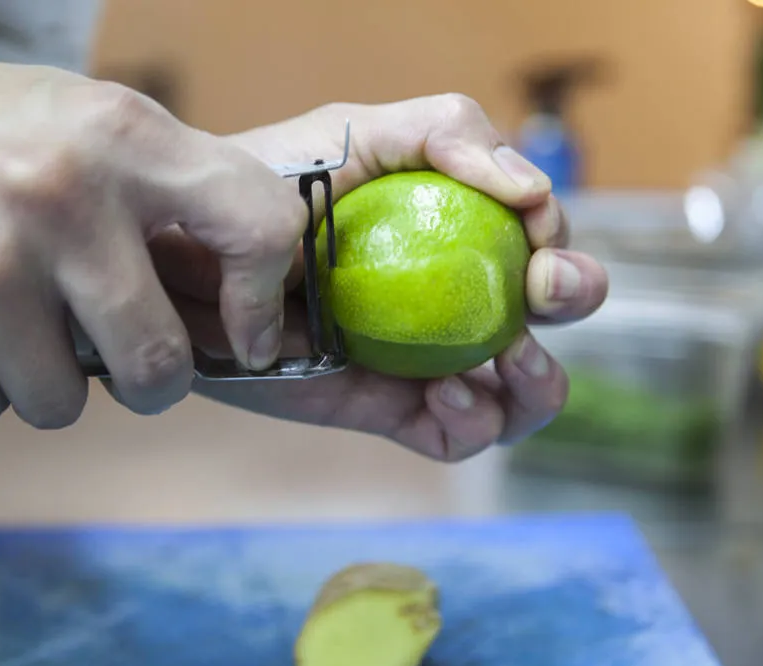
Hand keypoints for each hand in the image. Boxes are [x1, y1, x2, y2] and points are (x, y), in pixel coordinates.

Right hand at [0, 41, 309, 426]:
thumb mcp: (95, 126)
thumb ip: (180, 195)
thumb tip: (251, 311)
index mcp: (121, 139)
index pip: (256, 224)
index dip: (263, 300)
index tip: (250, 336)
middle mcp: (56, 200)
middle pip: (157, 366)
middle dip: (146, 380)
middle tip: (123, 354)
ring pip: (60, 404)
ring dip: (46, 376)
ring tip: (15, 309)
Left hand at [149, 94, 608, 460]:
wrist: (190, 260)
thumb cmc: (266, 185)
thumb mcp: (355, 134)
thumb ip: (446, 131)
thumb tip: (533, 190)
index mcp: (457, 229)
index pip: (540, 242)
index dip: (559, 245)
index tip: (535, 243)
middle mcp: (453, 296)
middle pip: (549, 312)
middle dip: (572, 298)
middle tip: (542, 292)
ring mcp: (425, 359)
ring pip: (521, 392)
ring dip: (539, 382)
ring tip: (510, 358)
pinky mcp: (389, 410)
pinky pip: (459, 437)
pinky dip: (474, 422)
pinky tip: (447, 393)